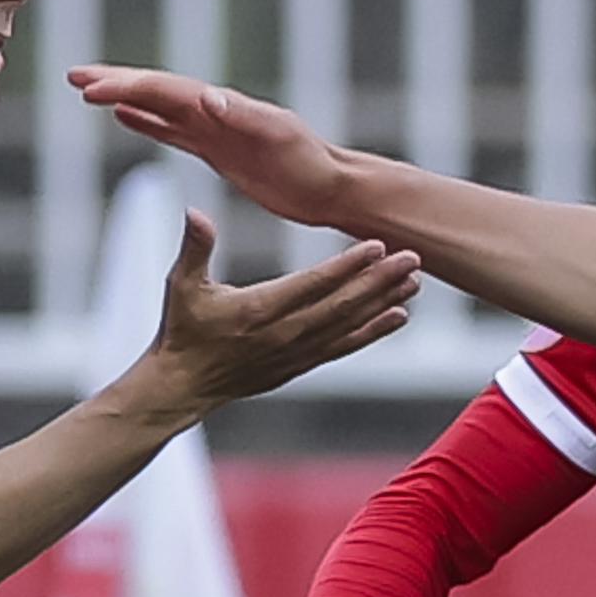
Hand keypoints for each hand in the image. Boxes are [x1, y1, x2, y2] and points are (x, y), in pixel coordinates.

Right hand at [71, 68, 370, 233]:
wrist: (331, 186)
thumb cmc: (310, 164)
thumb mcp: (278, 140)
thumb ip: (242, 118)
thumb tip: (206, 97)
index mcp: (223, 106)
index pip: (166, 90)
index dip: (127, 86)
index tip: (89, 87)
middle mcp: (215, 111)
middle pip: (155, 90)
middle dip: (115, 82)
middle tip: (73, 77)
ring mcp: (214, 129)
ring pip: (158, 106)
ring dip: (123, 96)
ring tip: (87, 90)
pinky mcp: (218, 149)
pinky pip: (173, 131)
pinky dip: (146, 121)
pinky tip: (125, 117)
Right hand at [128, 211, 419, 412]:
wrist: (184, 384)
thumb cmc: (183, 329)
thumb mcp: (180, 284)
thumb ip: (194, 247)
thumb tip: (194, 212)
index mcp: (259, 310)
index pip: (313, 285)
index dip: (348, 267)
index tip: (377, 247)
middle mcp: (285, 333)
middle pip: (342, 304)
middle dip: (380, 280)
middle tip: (412, 258)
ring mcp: (297, 352)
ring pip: (349, 324)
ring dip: (384, 302)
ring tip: (414, 282)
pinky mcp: (302, 363)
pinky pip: (345, 345)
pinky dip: (373, 331)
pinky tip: (399, 316)